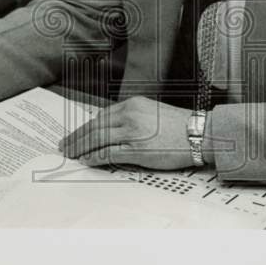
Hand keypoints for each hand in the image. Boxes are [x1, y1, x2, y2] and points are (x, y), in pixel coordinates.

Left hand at [59, 96, 195, 169]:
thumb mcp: (151, 113)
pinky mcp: (137, 149)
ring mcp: (133, 132)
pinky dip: (94, 156)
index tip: (75, 134)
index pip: (102, 116)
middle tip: (65, 145)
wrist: (200, 134)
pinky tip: (86, 160)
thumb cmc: (179, 126)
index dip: (85, 126)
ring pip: (97, 138)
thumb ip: (131, 117)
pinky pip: (108, 153)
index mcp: (133, 104)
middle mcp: (130, 114)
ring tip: (71, 154)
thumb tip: (109, 127)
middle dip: (77, 137)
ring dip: (81, 147)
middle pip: (95, 126)